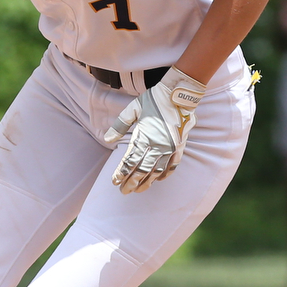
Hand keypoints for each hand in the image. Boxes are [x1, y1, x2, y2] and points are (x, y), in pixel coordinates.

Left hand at [100, 66, 206, 192]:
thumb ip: (119, 125)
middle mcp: (157, 145)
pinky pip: (172, 165)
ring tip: (138, 190)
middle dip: (131, 183)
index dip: (121, 173)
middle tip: (123, 191)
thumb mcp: (133, 109)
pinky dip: (165, 174)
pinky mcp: (180, 146)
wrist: (179, 94)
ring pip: (156, 171)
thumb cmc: (154, 100)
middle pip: (142, 170)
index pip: (130, 161)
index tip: (114, 181)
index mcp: (144, 136)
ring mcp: (170, 147)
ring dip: (146, 182)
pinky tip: (157, 180)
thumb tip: (107, 139)